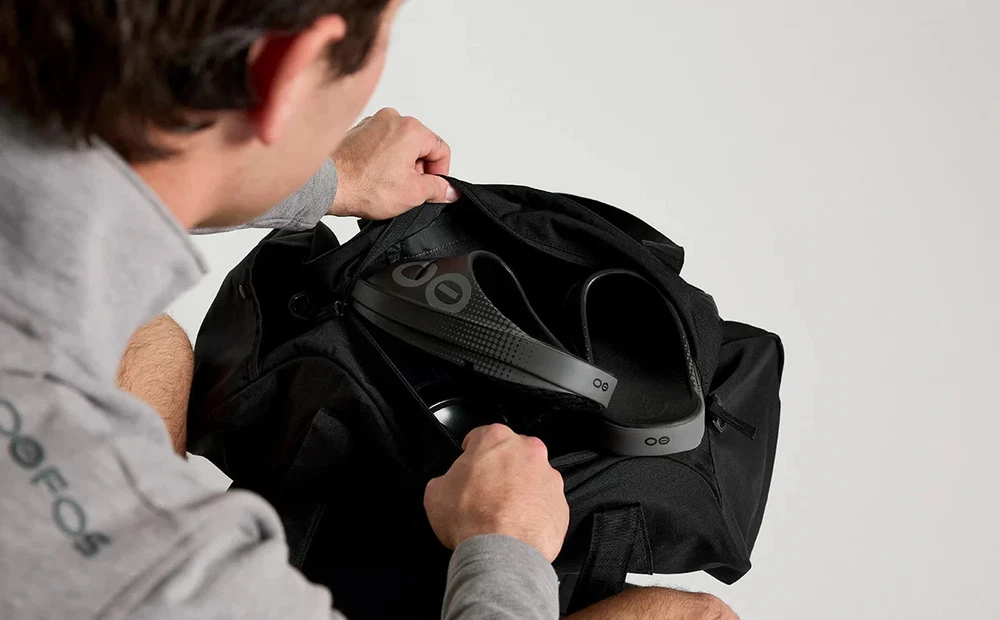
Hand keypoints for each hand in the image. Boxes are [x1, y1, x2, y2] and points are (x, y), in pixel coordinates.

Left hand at [330, 108, 458, 219]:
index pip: (441, 150)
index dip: (441, 174)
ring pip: (400, 146)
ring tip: (387, 185)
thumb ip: (438, 189)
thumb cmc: (362, 185)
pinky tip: (373, 178)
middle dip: (418, 170)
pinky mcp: (357, 132)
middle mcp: (392, 118)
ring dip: (400, 166)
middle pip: (420, 146)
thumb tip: (449, 189)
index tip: (433, 189)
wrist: (326, 185)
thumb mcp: (413, 193)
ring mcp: (372, 123)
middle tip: (408, 191)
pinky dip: (382, 161)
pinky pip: (381, 146)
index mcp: (410, 128)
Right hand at [424, 424, 569, 561]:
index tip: (468, 464)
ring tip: (502, 514)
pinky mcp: (560, 502)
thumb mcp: (435, 493)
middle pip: (510, 455)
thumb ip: (445, 479)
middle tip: (484, 493)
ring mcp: (548, 476)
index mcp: (496, 439)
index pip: (480, 436)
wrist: (502, 553)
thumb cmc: (472, 519)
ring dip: (519, 490)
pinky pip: (545, 503)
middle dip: (499, 470)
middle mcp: (527, 451)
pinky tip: (517, 526)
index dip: (471, 452)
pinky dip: (534, 511)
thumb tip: (447, 485)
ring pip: (531, 478)